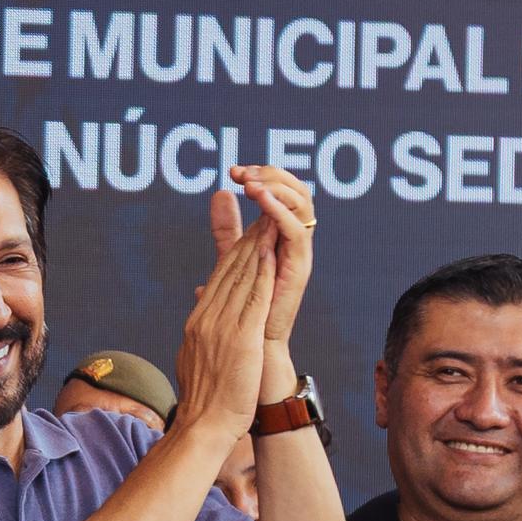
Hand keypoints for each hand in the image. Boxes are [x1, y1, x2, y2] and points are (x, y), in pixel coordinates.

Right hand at [167, 227, 278, 440]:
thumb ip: (201, 338)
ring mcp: (222, 327)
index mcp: (198, 323)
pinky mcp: (241, 338)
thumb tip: (201, 323)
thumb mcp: (197, 362)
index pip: (218, 279)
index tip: (249, 231)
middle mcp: (207, 319)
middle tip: (262, 211)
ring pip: (242, 277)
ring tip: (270, 220)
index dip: (235, 251)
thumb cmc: (205, 403)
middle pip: (229, 270)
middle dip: (248, 238)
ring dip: (258, 245)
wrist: (203, 427)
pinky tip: (272, 252)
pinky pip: (254, 297)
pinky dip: (263, 272)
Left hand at [215, 163, 317, 357]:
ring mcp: (299, 252)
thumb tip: (219, 194)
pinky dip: (280, 212)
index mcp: (282, 234)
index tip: (232, 171)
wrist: (252, 350)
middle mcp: (294, 240)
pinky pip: (297, 230)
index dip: (260, 175)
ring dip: (275, 189)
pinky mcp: (299, 267)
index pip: (280, 191)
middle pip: (297, 191)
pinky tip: (261, 202)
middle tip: (241, 173)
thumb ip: (228, 228)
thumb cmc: (243, 309)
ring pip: (302, 204)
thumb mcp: (233, 257)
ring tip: (250, 185)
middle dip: (270, 175)